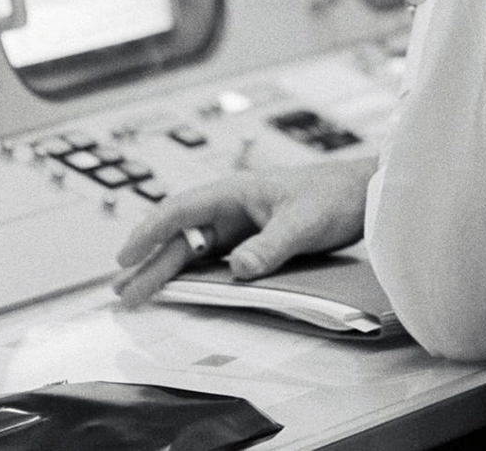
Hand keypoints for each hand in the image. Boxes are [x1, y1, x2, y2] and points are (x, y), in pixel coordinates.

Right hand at [112, 156, 375, 305]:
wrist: (364, 194)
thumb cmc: (334, 195)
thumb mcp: (303, 221)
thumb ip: (271, 245)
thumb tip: (239, 268)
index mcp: (235, 192)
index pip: (181, 211)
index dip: (150, 232)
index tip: (126, 255)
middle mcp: (231, 207)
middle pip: (181, 235)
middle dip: (148, 261)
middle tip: (121, 289)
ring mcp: (240, 224)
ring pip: (194, 248)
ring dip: (166, 268)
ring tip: (136, 292)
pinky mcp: (253, 239)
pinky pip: (214, 257)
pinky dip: (192, 272)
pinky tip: (178, 287)